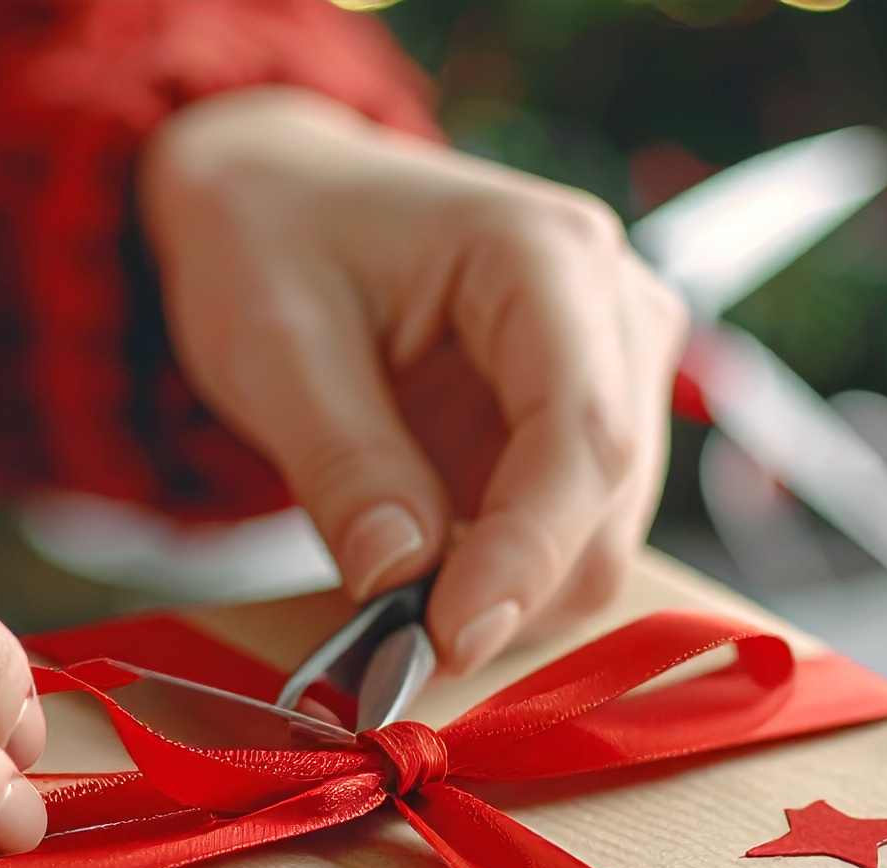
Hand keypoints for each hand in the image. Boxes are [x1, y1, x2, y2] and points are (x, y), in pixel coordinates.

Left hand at [142, 87, 687, 674]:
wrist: (280, 196)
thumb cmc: (274, 235)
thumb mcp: (272, 340)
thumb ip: (342, 459)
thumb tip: (397, 578)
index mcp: (548, 256)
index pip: (582, 435)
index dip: (527, 555)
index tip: (449, 639)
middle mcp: (615, 307)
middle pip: (610, 499)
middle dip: (513, 592)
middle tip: (395, 653)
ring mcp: (614, 371)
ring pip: (602, 538)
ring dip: (508, 598)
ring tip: (393, 612)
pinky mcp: (585, 430)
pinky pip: (568, 542)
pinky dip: (500, 586)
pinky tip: (424, 584)